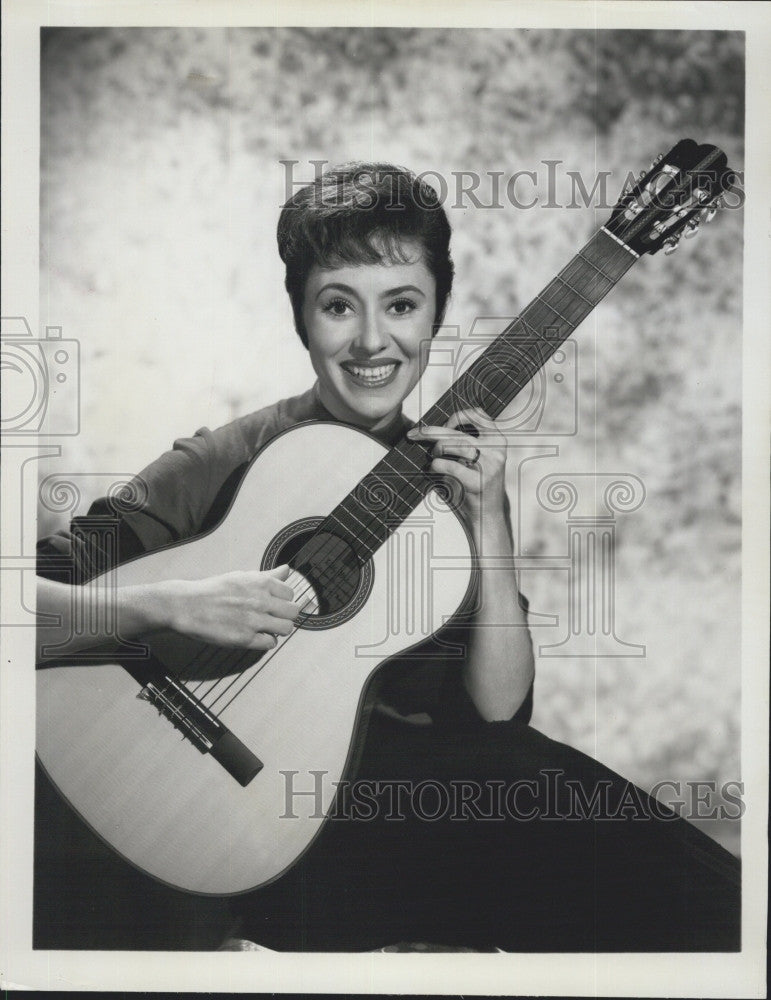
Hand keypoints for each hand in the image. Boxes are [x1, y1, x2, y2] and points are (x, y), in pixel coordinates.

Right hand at [158, 564, 300, 649]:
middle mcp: (260, 601)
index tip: (274, 604)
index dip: (283, 600)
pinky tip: (256, 636)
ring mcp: (254, 620)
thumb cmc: (214, 590)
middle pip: (293, 612)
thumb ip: (267, 575)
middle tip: (273, 617)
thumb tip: (286, 569)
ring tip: (266, 628)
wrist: (188, 605)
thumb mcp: (241, 576)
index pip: (290, 593)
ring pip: (286, 628)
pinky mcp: (245, 638)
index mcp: (261, 583)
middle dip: (285, 615)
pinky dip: (266, 641)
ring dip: (278, 629)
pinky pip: (270, 643)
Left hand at [407, 407, 508, 537]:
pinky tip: (434, 470)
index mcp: (497, 441)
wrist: (487, 516)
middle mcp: (495, 450)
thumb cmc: (476, 485)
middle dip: (431, 431)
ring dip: (437, 449)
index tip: (444, 425)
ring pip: (454, 444)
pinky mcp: (477, 482)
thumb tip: (436, 428)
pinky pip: (449, 465)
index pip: (479, 415)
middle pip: (458, 432)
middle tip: (415, 434)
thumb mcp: (478, 459)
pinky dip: (436, 465)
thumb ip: (465, 442)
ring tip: (433, 456)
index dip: (458, 416)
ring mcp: (489, 466)